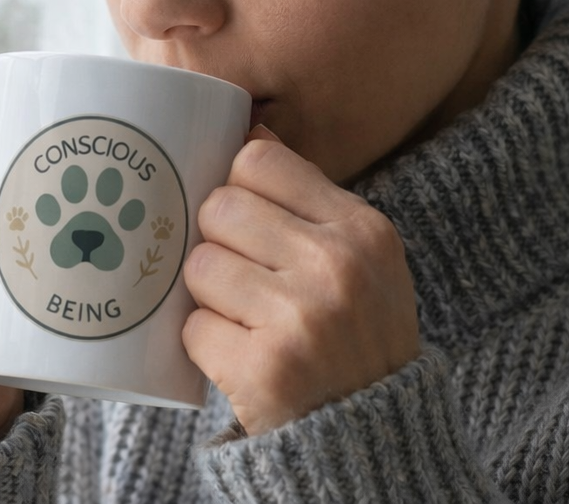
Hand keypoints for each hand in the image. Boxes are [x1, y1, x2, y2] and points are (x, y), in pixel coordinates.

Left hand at [182, 127, 419, 435]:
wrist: (375, 441)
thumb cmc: (353, 334)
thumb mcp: (357, 258)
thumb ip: (304, 199)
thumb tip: (245, 129)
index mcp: (362, 229)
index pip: (258, 159)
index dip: (236, 185)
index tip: (243, 217)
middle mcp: (337, 266)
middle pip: (220, 206)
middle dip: (217, 241)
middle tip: (243, 277)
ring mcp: (302, 318)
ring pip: (199, 264)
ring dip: (206, 295)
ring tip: (244, 319)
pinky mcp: (265, 370)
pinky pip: (192, 326)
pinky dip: (204, 344)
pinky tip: (239, 356)